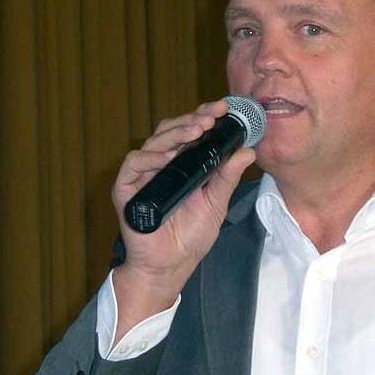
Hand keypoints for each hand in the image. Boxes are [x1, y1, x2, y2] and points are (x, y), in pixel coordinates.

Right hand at [110, 99, 255, 337]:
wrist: (171, 265)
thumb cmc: (192, 235)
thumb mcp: (216, 202)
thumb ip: (228, 176)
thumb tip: (248, 150)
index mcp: (184, 164)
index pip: (191, 132)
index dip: (204, 117)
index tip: (223, 109)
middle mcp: (162, 164)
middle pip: (172, 130)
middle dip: (192, 120)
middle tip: (210, 118)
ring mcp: (144, 175)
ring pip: (154, 141)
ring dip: (176, 133)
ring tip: (196, 132)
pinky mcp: (127, 189)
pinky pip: (134, 163)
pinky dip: (150, 157)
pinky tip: (167, 156)